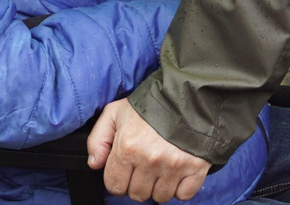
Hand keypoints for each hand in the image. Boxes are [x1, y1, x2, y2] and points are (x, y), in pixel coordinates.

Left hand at [87, 100, 209, 202]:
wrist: (187, 96)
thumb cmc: (149, 106)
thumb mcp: (115, 113)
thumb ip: (97, 139)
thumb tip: (94, 164)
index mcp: (127, 147)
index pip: (114, 186)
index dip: (117, 180)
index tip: (125, 171)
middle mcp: (150, 160)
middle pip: (137, 195)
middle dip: (137, 184)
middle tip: (144, 167)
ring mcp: (174, 166)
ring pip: (160, 198)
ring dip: (158, 187)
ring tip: (160, 167)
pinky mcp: (195, 169)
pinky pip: (183, 196)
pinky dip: (179, 188)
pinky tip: (176, 172)